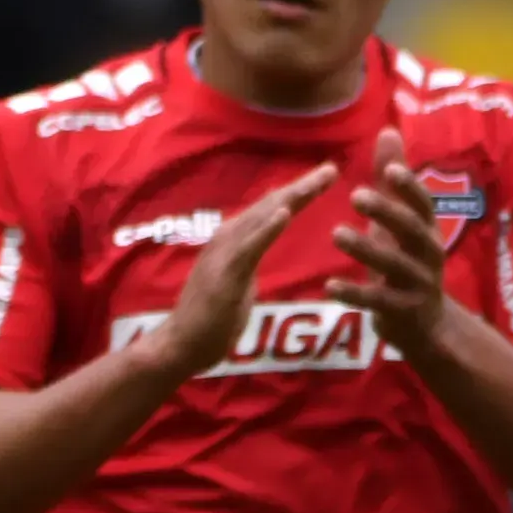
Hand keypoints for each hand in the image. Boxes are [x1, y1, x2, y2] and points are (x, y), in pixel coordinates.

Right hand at [142, 164, 330, 380]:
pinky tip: (286, 212)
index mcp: (234, 240)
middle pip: (269, 206)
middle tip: (332, 168)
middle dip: (301, 186)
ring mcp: (224, 254)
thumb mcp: (238, 279)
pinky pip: (250, 246)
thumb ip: (250, 255)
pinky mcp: (224, 273)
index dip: (298, 191)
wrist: (181, 345)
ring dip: (290, 197)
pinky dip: (267, 228)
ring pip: (261, 218)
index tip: (327, 175)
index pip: (270, 209)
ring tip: (317, 181)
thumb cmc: (210, 319)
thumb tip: (265, 238)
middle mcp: (226, 238)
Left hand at [332, 127, 452, 356]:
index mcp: (426, 229)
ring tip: (336, 233)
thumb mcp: (400, 220)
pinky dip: (355, 293)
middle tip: (356, 195)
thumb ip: (393, 179)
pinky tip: (329, 286)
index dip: (408, 186)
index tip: (389, 168)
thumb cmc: (406, 260)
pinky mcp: (401, 310)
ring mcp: (418, 283)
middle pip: (412, 230)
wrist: (423, 323)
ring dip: (367, 249)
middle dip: (387, 212)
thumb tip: (387, 130)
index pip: (422, 203)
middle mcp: (428, 253)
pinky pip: (377, 301)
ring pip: (394, 265)